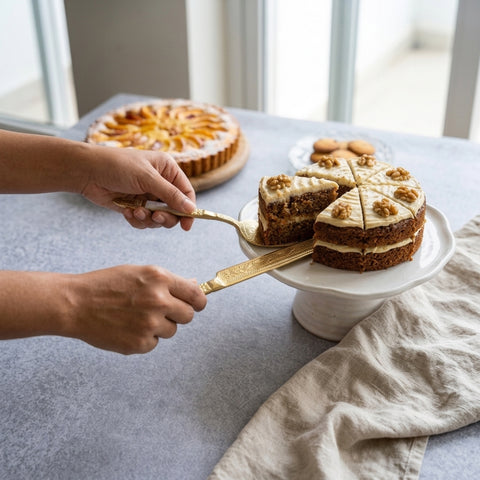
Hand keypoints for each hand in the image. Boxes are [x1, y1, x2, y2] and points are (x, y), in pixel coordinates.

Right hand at [68, 265, 206, 353]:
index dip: (198, 301)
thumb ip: (168, 282)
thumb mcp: (139, 273)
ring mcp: (149, 324)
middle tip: (159, 310)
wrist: (75, 304)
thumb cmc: (106, 285)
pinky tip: (127, 327)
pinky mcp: (140, 343)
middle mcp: (158, 300)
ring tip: (135, 316)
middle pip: (188, 316)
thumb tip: (194, 287)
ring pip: (171, 330)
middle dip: (177, 314)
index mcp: (160, 279)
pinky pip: (154, 343)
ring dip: (159, 326)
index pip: (196, 295)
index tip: (197, 305)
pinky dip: (144, 338)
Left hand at [81, 146, 195, 230]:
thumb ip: (170, 195)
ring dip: (148, 219)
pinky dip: (137, 220)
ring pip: (159, 218)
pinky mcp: (135, 206)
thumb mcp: (147, 178)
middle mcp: (160, 183)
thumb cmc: (117, 166)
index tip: (187, 225)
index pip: (186, 192)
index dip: (189, 209)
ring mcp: (147, 196)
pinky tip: (126, 211)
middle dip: (165, 216)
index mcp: (167, 170)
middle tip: (155, 217)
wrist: (87, 172)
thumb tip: (191, 209)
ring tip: (135, 212)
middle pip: (175, 209)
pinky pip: (144, 221)